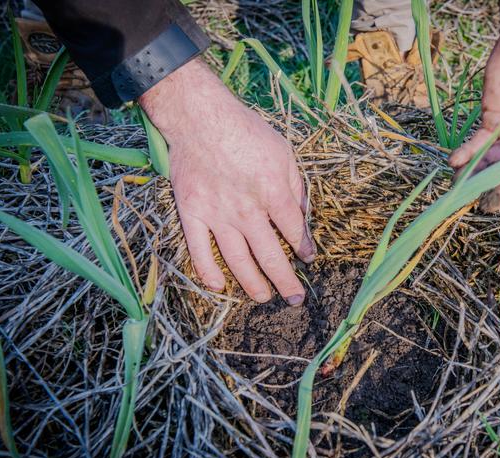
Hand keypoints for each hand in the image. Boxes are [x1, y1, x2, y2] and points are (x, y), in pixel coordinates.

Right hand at [139, 59, 315, 304]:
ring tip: (263, 297)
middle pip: (270, 257)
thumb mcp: (284, 152)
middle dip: (285, 282)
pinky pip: (199, 250)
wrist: (199, 117)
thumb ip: (295, 187)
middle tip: (294, 298)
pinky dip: (208, 272)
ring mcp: (217, 215)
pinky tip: (219, 286)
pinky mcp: (192, 213)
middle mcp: (247, 210)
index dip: (304, 249)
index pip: (294, 233)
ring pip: (237, 261)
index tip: (307, 259)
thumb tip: (303, 215)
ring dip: (253, 284)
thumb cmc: (246, 131)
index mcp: (273, 193)